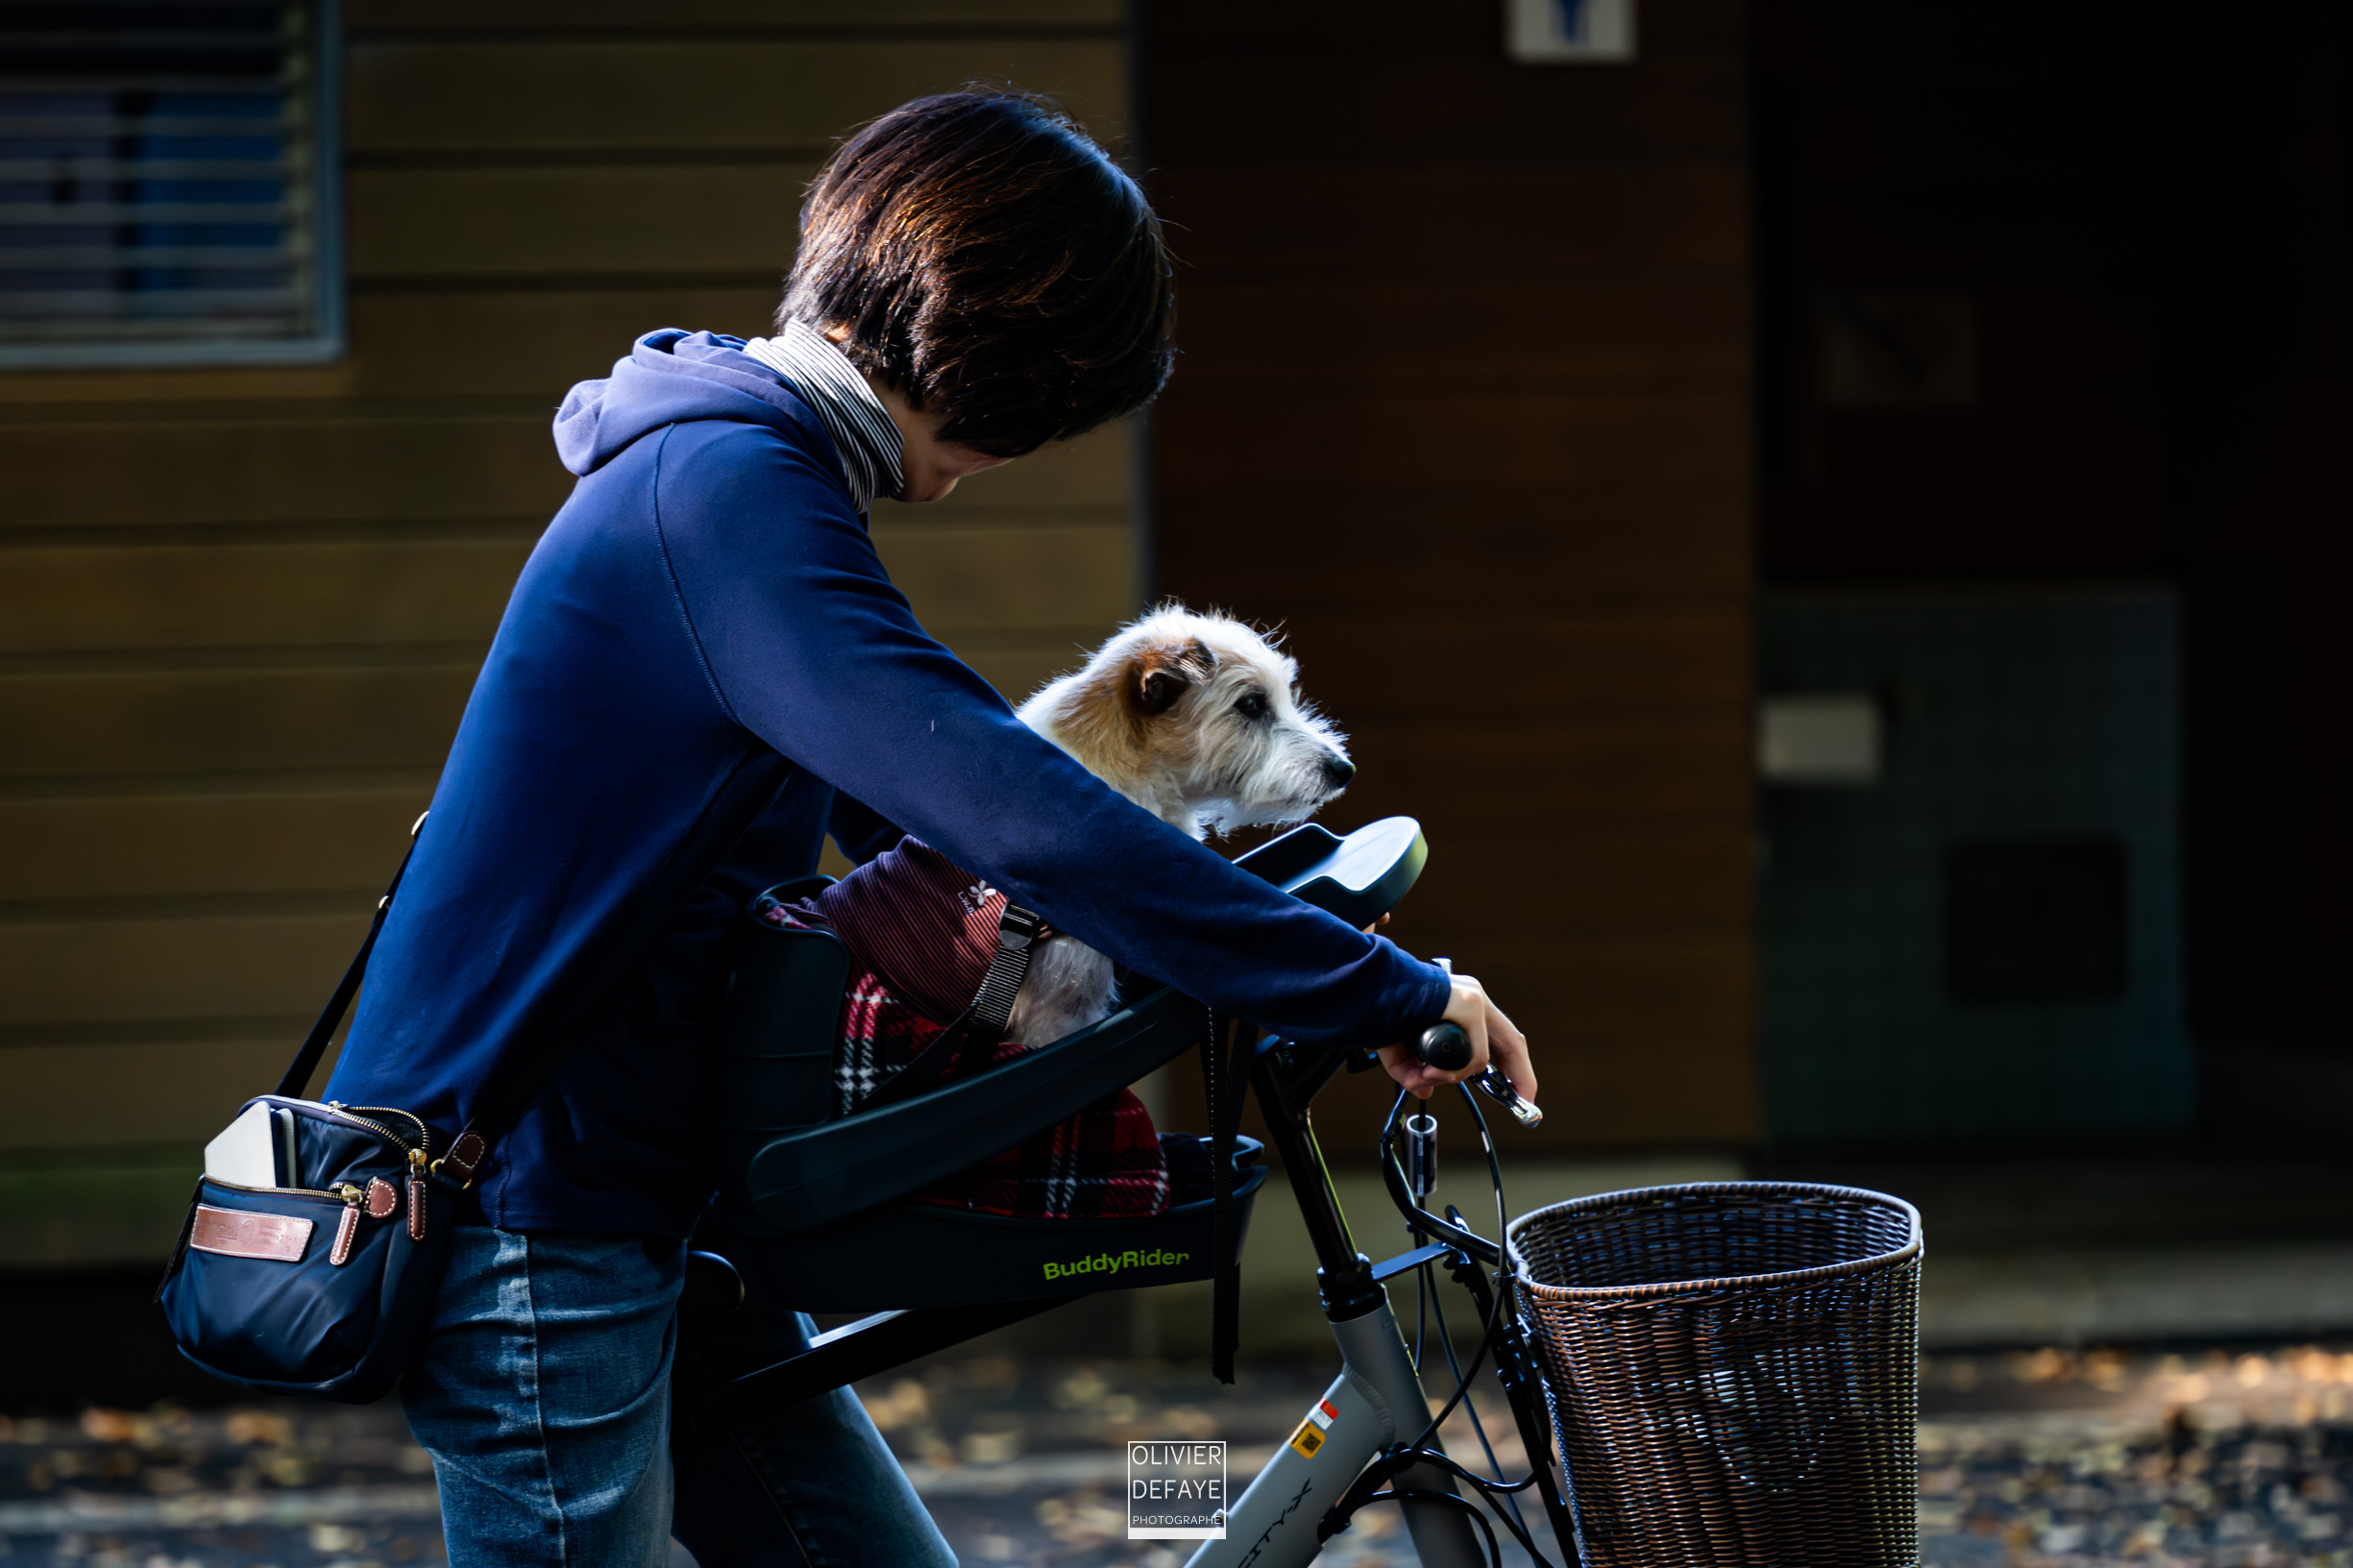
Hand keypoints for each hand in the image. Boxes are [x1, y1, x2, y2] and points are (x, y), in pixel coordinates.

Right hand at [1377, 972, 1533, 1103]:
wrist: (1367, 989)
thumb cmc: (1382, 1011)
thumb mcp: (1402, 1051)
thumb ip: (1415, 1072)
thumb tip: (1425, 1088)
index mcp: (1462, 1004)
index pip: (1498, 1036)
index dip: (1511, 1065)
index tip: (1515, 1089)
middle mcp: (1473, 997)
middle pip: (1512, 1041)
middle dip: (1522, 1075)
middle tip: (1525, 1101)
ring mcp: (1473, 998)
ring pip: (1487, 1054)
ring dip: (1459, 1076)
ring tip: (1430, 1076)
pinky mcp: (1468, 1004)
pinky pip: (1475, 1054)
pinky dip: (1456, 1072)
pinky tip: (1433, 1071)